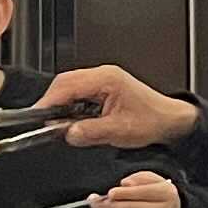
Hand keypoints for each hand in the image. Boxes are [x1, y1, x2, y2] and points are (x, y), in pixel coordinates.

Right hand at [36, 64, 199, 151]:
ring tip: (56, 124)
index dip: (49, 101)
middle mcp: (103, 75)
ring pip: (70, 87)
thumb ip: (90, 132)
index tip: (37, 116)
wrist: (169, 120)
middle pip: (65, 83)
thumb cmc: (152, 120)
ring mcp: (103, 80)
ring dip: (60, 104)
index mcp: (108, 79)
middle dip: (51, 102)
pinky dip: (70, 105)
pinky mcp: (102, 88)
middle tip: (42, 123)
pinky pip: (78, 93)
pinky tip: (70, 120)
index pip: (68, 85)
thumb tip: (67, 133)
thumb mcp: (119, 131)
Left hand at [88, 171, 183, 207]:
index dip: (124, 194)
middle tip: (94, 200)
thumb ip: (140, 178)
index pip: (142, 193)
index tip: (110, 192)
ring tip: (95, 205)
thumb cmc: (159, 195)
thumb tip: (125, 184)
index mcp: (166, 194)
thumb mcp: (155, 180)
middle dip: (109, 205)